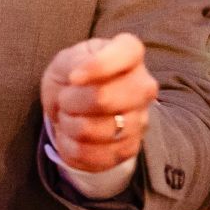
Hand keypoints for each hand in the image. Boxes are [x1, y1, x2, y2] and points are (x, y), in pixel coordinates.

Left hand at [41, 32, 156, 172]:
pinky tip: (71, 136)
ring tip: (69, 117)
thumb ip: (75, 60)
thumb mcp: (67, 59)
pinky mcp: (129, 149)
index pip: (127, 53)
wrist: (75, 108)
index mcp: (131, 54)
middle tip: (65, 99)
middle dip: (72, 101)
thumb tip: (77, 75)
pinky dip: (71, 148)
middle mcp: (144, 86)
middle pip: (104, 98)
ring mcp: (140, 120)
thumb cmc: (73, 76)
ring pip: (94, 131)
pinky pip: (93, 156)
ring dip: (69, 125)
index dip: (97, 66)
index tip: (73, 77)